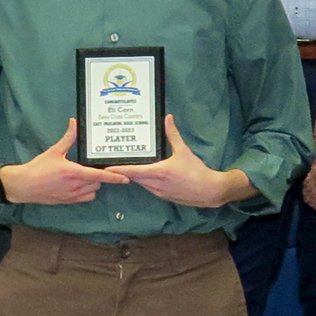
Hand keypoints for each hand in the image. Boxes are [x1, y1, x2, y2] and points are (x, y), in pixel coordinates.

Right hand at [0, 119, 131, 204]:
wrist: (23, 186)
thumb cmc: (38, 168)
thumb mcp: (54, 151)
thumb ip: (68, 137)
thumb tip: (74, 122)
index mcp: (74, 172)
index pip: (99, 176)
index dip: (114, 177)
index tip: (126, 178)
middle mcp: (75, 186)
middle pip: (98, 183)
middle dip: (99, 176)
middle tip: (93, 168)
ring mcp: (72, 196)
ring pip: (92, 191)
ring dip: (93, 184)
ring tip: (85, 175)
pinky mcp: (68, 201)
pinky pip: (85, 198)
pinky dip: (86, 192)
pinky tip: (79, 185)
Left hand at [105, 115, 251, 207]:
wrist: (209, 191)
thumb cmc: (197, 171)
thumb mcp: (184, 151)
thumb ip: (173, 134)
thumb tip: (168, 118)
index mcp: (159, 172)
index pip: (133, 171)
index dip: (119, 170)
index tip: (106, 169)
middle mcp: (156, 184)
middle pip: (134, 178)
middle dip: (124, 172)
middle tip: (112, 166)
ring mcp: (159, 192)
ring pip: (141, 183)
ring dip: (135, 177)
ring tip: (127, 169)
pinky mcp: (164, 197)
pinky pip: (149, 188)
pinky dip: (145, 182)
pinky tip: (146, 176)